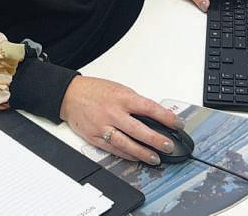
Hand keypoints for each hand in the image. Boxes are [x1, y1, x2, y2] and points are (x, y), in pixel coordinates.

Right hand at [59, 76, 184, 164]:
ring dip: (143, 153)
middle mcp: (113, 112)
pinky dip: (127, 155)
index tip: (177, 124)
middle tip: (169, 146)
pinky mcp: (96, 137)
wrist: (70, 95)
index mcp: (122, 97)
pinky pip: (114, 149)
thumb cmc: (95, 91)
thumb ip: (134, 102)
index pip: (149, 108)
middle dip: (157, 140)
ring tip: (155, 158)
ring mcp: (104, 126)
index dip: (166, 117)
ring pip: (127, 144)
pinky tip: (136, 157)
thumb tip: (153, 115)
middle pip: (140, 130)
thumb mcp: (118, 89)